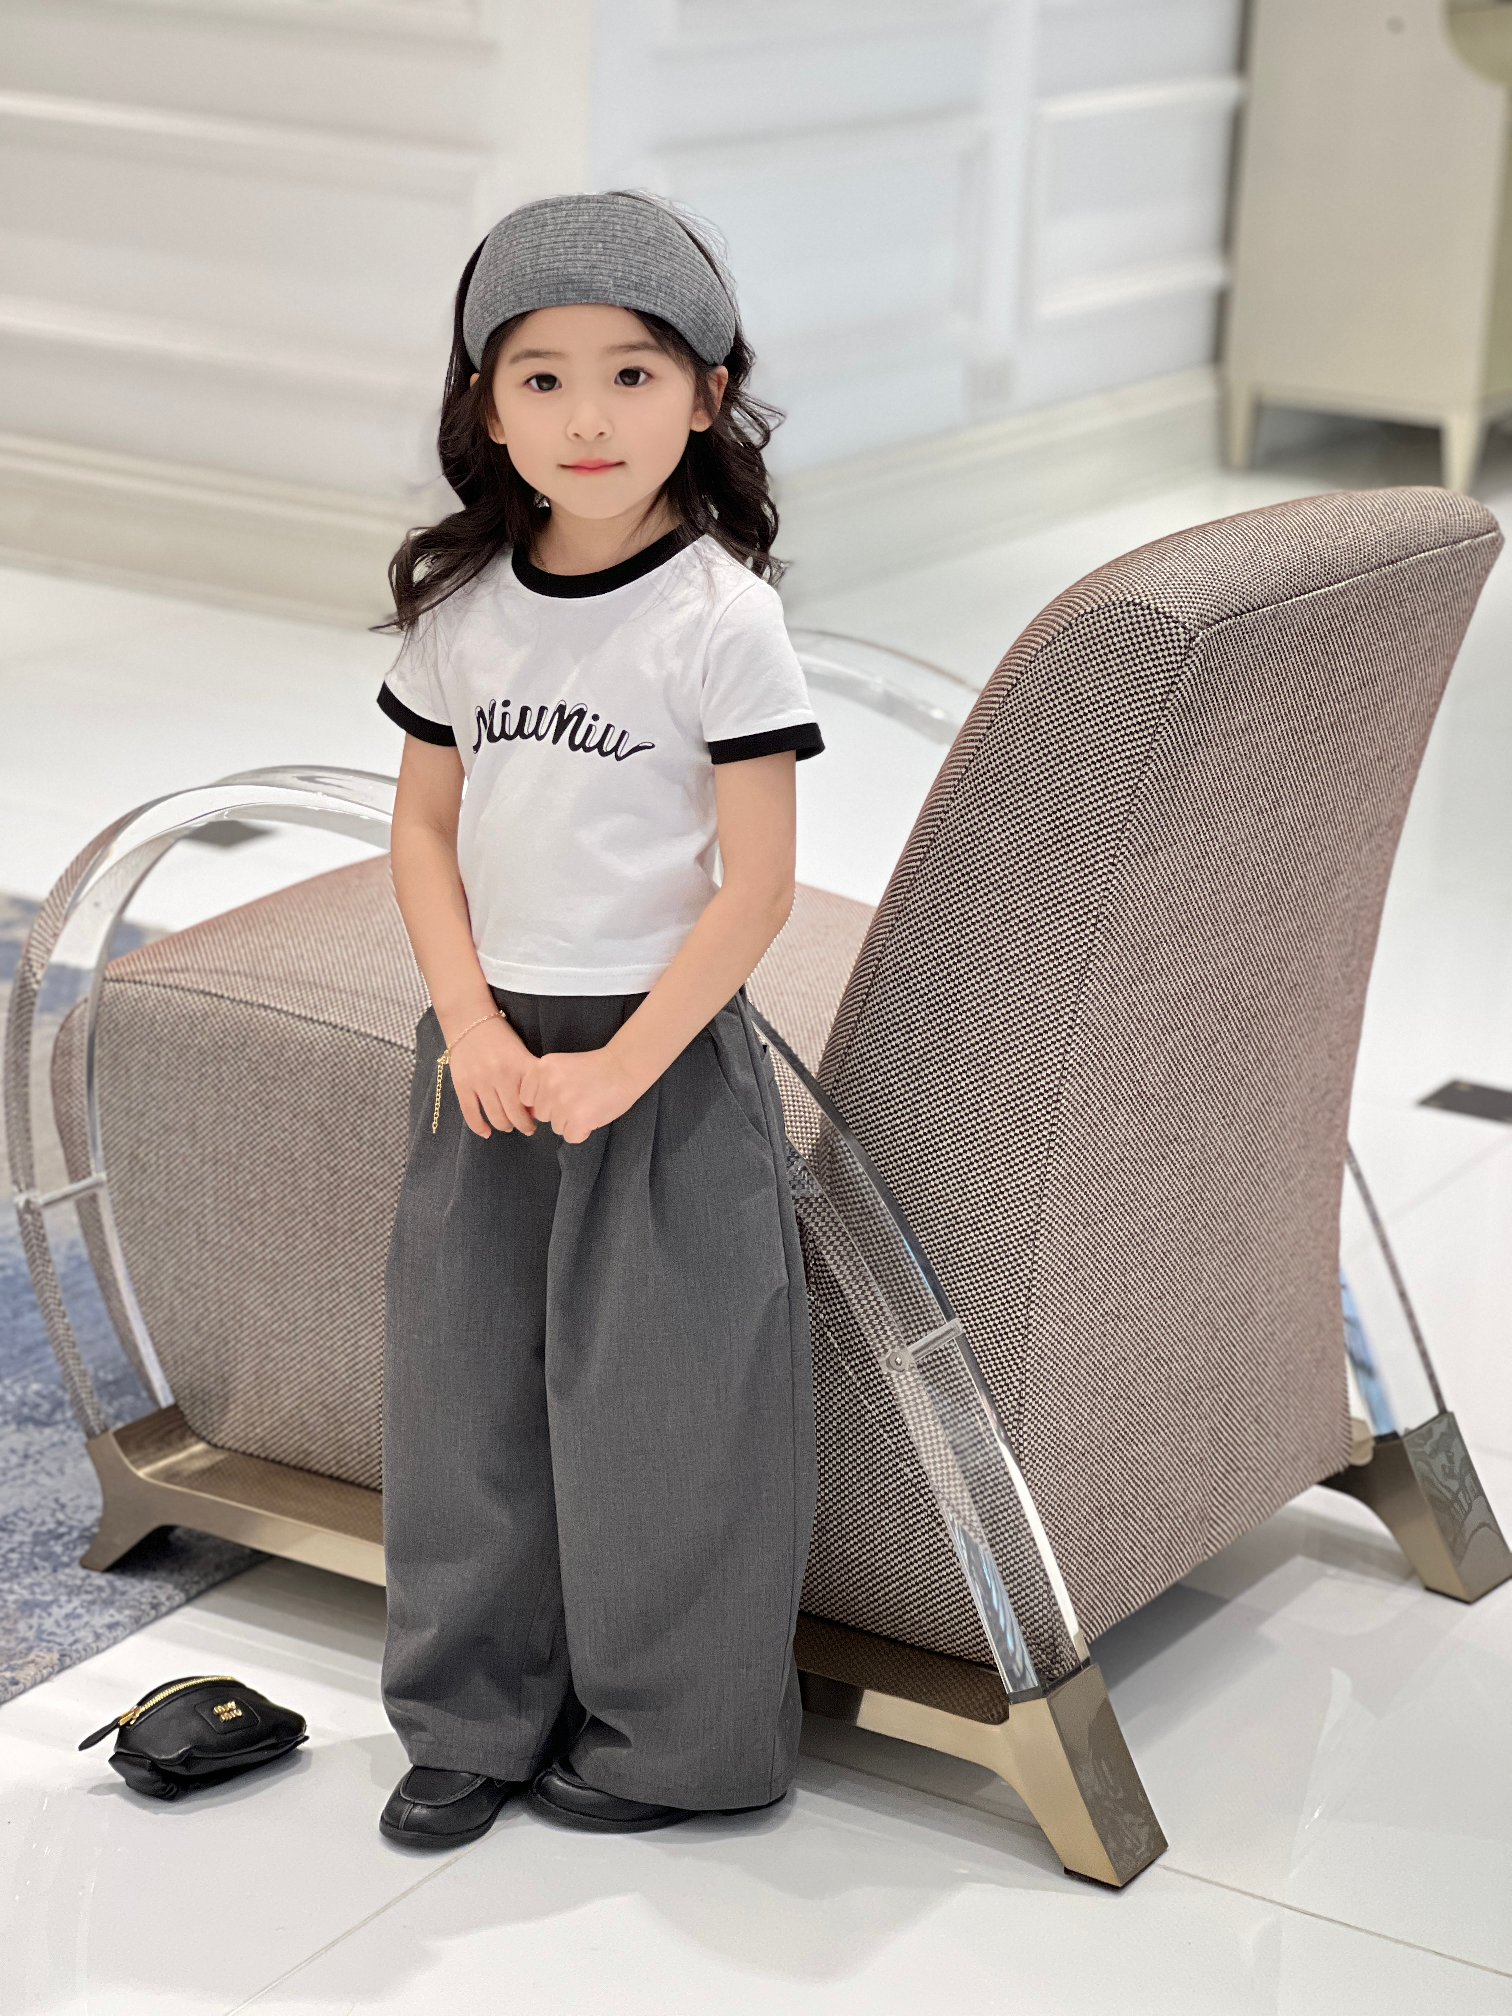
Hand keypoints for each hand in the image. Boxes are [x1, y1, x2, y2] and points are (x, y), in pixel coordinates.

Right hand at [445, 1017, 539, 1138]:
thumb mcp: (521, 1051)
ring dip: (504, 1126)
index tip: (539, 1118)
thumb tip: (535, 1105)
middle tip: (527, 1128)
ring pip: (495, 1117)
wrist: (469, 1020)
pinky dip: (479, 1127)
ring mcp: (480, 1081)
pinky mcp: (462, 1085)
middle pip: (515, 1114)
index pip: (532, 1100)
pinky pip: (471, 1114)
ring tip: (509, 1126)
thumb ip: (529, 1075)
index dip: (536, 1114)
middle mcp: (500, 1075)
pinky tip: (486, 1132)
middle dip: (524, 1125)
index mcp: (519, 1066)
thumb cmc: (500, 1036)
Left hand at [518, 1045, 643, 1144]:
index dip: (544, 1100)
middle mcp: (548, 1085)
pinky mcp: (578, 1118)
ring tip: (588, 1105)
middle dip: (558, 1111)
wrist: (624, 1067)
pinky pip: (570, 1137)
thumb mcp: (560, 1066)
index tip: (561, 1093)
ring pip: (556, 1127)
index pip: (526, 1098)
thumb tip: (532, 1112)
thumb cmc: (595, 1067)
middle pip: (542, 1114)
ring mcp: (563, 1103)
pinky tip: (592, 1116)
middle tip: (579, 1098)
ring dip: (571, 1122)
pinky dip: (582, 1131)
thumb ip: (542, 1084)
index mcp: (541, 1068)